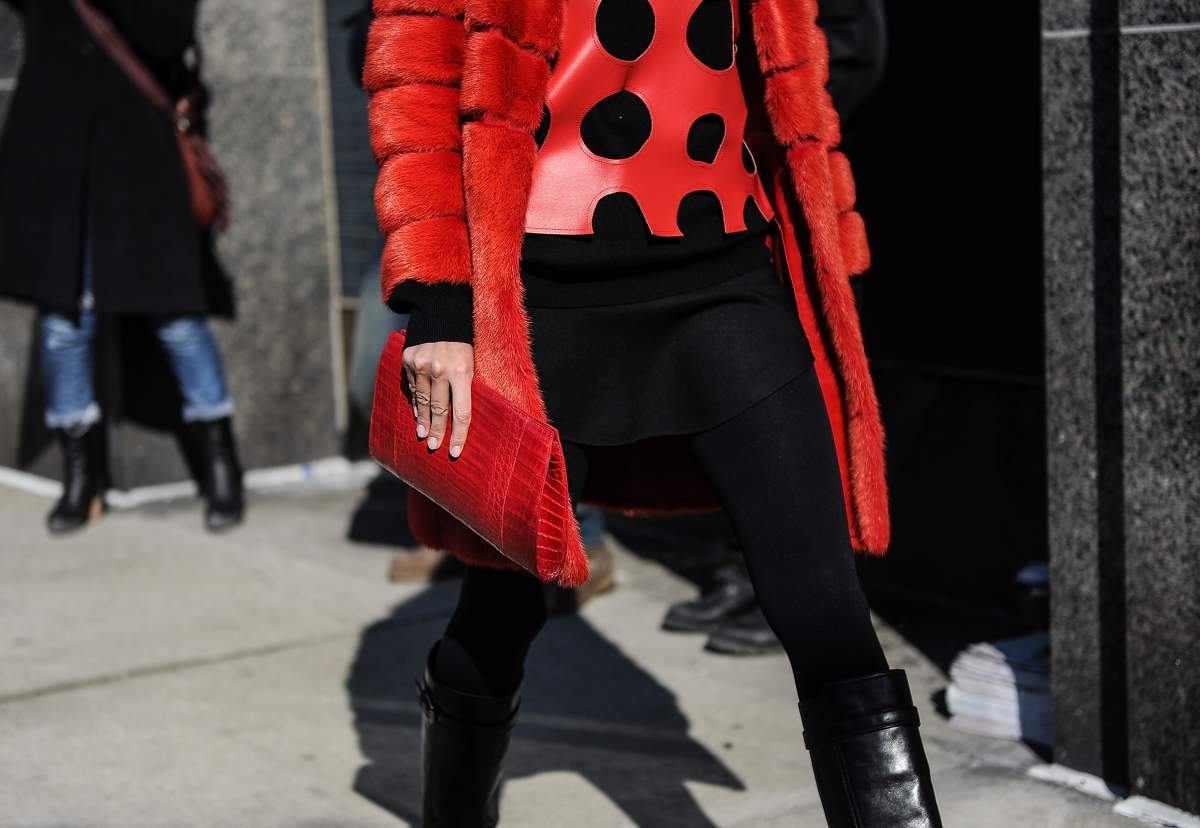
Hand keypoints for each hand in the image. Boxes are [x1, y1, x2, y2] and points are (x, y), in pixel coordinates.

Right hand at [402, 341, 473, 456]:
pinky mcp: (408, 360)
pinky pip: (412, 387)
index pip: (461, 412)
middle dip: (437, 431)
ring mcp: (421, 365)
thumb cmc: (463, 342)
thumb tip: (460, 417)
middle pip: (439, 410)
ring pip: (422, 401)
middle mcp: (439, 370)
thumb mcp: (472, 363)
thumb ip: (466, 387)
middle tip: (434, 446)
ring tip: (422, 434)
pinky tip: (416, 413)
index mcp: (462, 372)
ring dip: (422, 420)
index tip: (455, 452)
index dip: (458, 435)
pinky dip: (415, 401)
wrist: (441, 312)